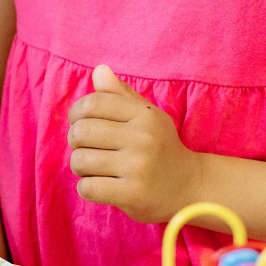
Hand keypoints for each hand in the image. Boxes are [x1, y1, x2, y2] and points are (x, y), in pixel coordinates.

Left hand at [67, 65, 200, 223]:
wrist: (190, 187)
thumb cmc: (160, 147)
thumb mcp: (147, 116)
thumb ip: (120, 94)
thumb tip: (98, 70)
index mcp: (144, 115)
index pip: (92, 103)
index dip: (77, 113)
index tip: (80, 122)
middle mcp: (143, 138)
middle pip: (81, 132)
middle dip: (76, 141)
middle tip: (87, 148)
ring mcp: (138, 168)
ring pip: (80, 161)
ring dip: (80, 166)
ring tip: (93, 168)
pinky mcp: (133, 195)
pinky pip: (88, 188)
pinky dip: (86, 187)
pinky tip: (100, 185)